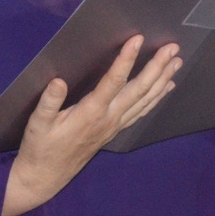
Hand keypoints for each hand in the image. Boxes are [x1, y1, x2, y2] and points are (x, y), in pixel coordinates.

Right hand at [1, 36, 179, 215]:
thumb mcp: (38, 123)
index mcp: (91, 112)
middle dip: (157, 67)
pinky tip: (166, 87)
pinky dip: (156, 98)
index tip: (137, 39)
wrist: (47, 176)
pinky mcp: (115, 130)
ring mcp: (115, 125)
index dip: (126, 59)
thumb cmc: (41, 147)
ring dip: (162, 80)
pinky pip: (142, 111)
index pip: (114, 81)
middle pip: (139, 89)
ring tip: (177, 62)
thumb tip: (58, 81)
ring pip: (145, 100)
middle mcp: (109, 118)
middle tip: (172, 48)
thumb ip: (49, 102)